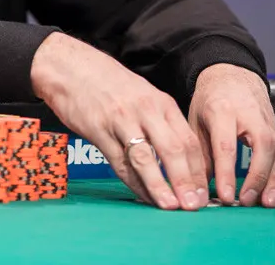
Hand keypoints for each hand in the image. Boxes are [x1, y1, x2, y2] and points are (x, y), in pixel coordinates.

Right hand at [31, 32, 208, 209]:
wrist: (72, 68)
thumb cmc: (110, 84)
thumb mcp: (144, 96)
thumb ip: (161, 123)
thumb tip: (181, 160)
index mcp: (161, 103)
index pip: (188, 140)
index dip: (198, 170)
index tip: (203, 193)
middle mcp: (145, 110)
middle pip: (172, 149)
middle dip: (185, 181)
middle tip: (193, 205)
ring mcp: (121, 120)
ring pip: (145, 158)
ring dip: (160, 186)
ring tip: (170, 206)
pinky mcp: (98, 130)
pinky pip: (119, 162)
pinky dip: (132, 182)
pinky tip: (142, 195)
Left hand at [188, 63, 274, 207]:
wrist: (232, 75)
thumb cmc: (210, 100)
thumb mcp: (195, 120)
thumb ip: (198, 154)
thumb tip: (198, 188)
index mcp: (221, 110)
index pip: (226, 146)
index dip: (227, 173)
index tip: (226, 197)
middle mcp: (249, 114)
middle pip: (262, 146)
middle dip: (256, 177)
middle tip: (246, 202)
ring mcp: (267, 121)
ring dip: (273, 180)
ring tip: (265, 204)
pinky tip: (271, 194)